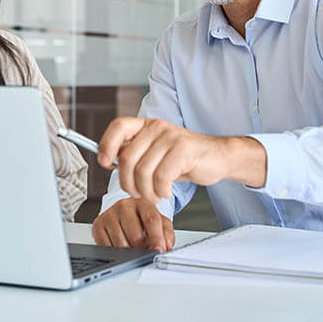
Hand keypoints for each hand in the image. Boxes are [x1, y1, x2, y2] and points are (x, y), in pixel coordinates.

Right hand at [92, 198, 174, 251]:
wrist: (123, 212)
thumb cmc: (142, 218)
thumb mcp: (159, 222)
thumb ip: (167, 233)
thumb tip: (166, 246)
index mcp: (142, 203)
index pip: (151, 220)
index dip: (157, 238)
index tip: (159, 250)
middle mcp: (124, 206)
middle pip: (136, 236)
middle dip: (143, 247)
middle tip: (144, 246)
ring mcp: (109, 214)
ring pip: (122, 244)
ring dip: (129, 251)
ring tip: (132, 244)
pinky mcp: (98, 224)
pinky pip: (107, 247)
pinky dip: (115, 251)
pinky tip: (119, 243)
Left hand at [98, 117, 265, 202]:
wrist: (217, 157)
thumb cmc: (184, 158)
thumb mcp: (156, 153)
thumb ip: (135, 155)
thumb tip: (109, 163)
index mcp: (146, 125)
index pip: (119, 126)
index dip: (106, 144)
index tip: (105, 162)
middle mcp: (156, 127)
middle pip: (127, 158)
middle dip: (128, 183)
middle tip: (138, 193)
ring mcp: (171, 137)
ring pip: (143, 171)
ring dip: (146, 192)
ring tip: (155, 195)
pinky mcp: (184, 150)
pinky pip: (161, 177)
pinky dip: (160, 191)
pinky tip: (166, 191)